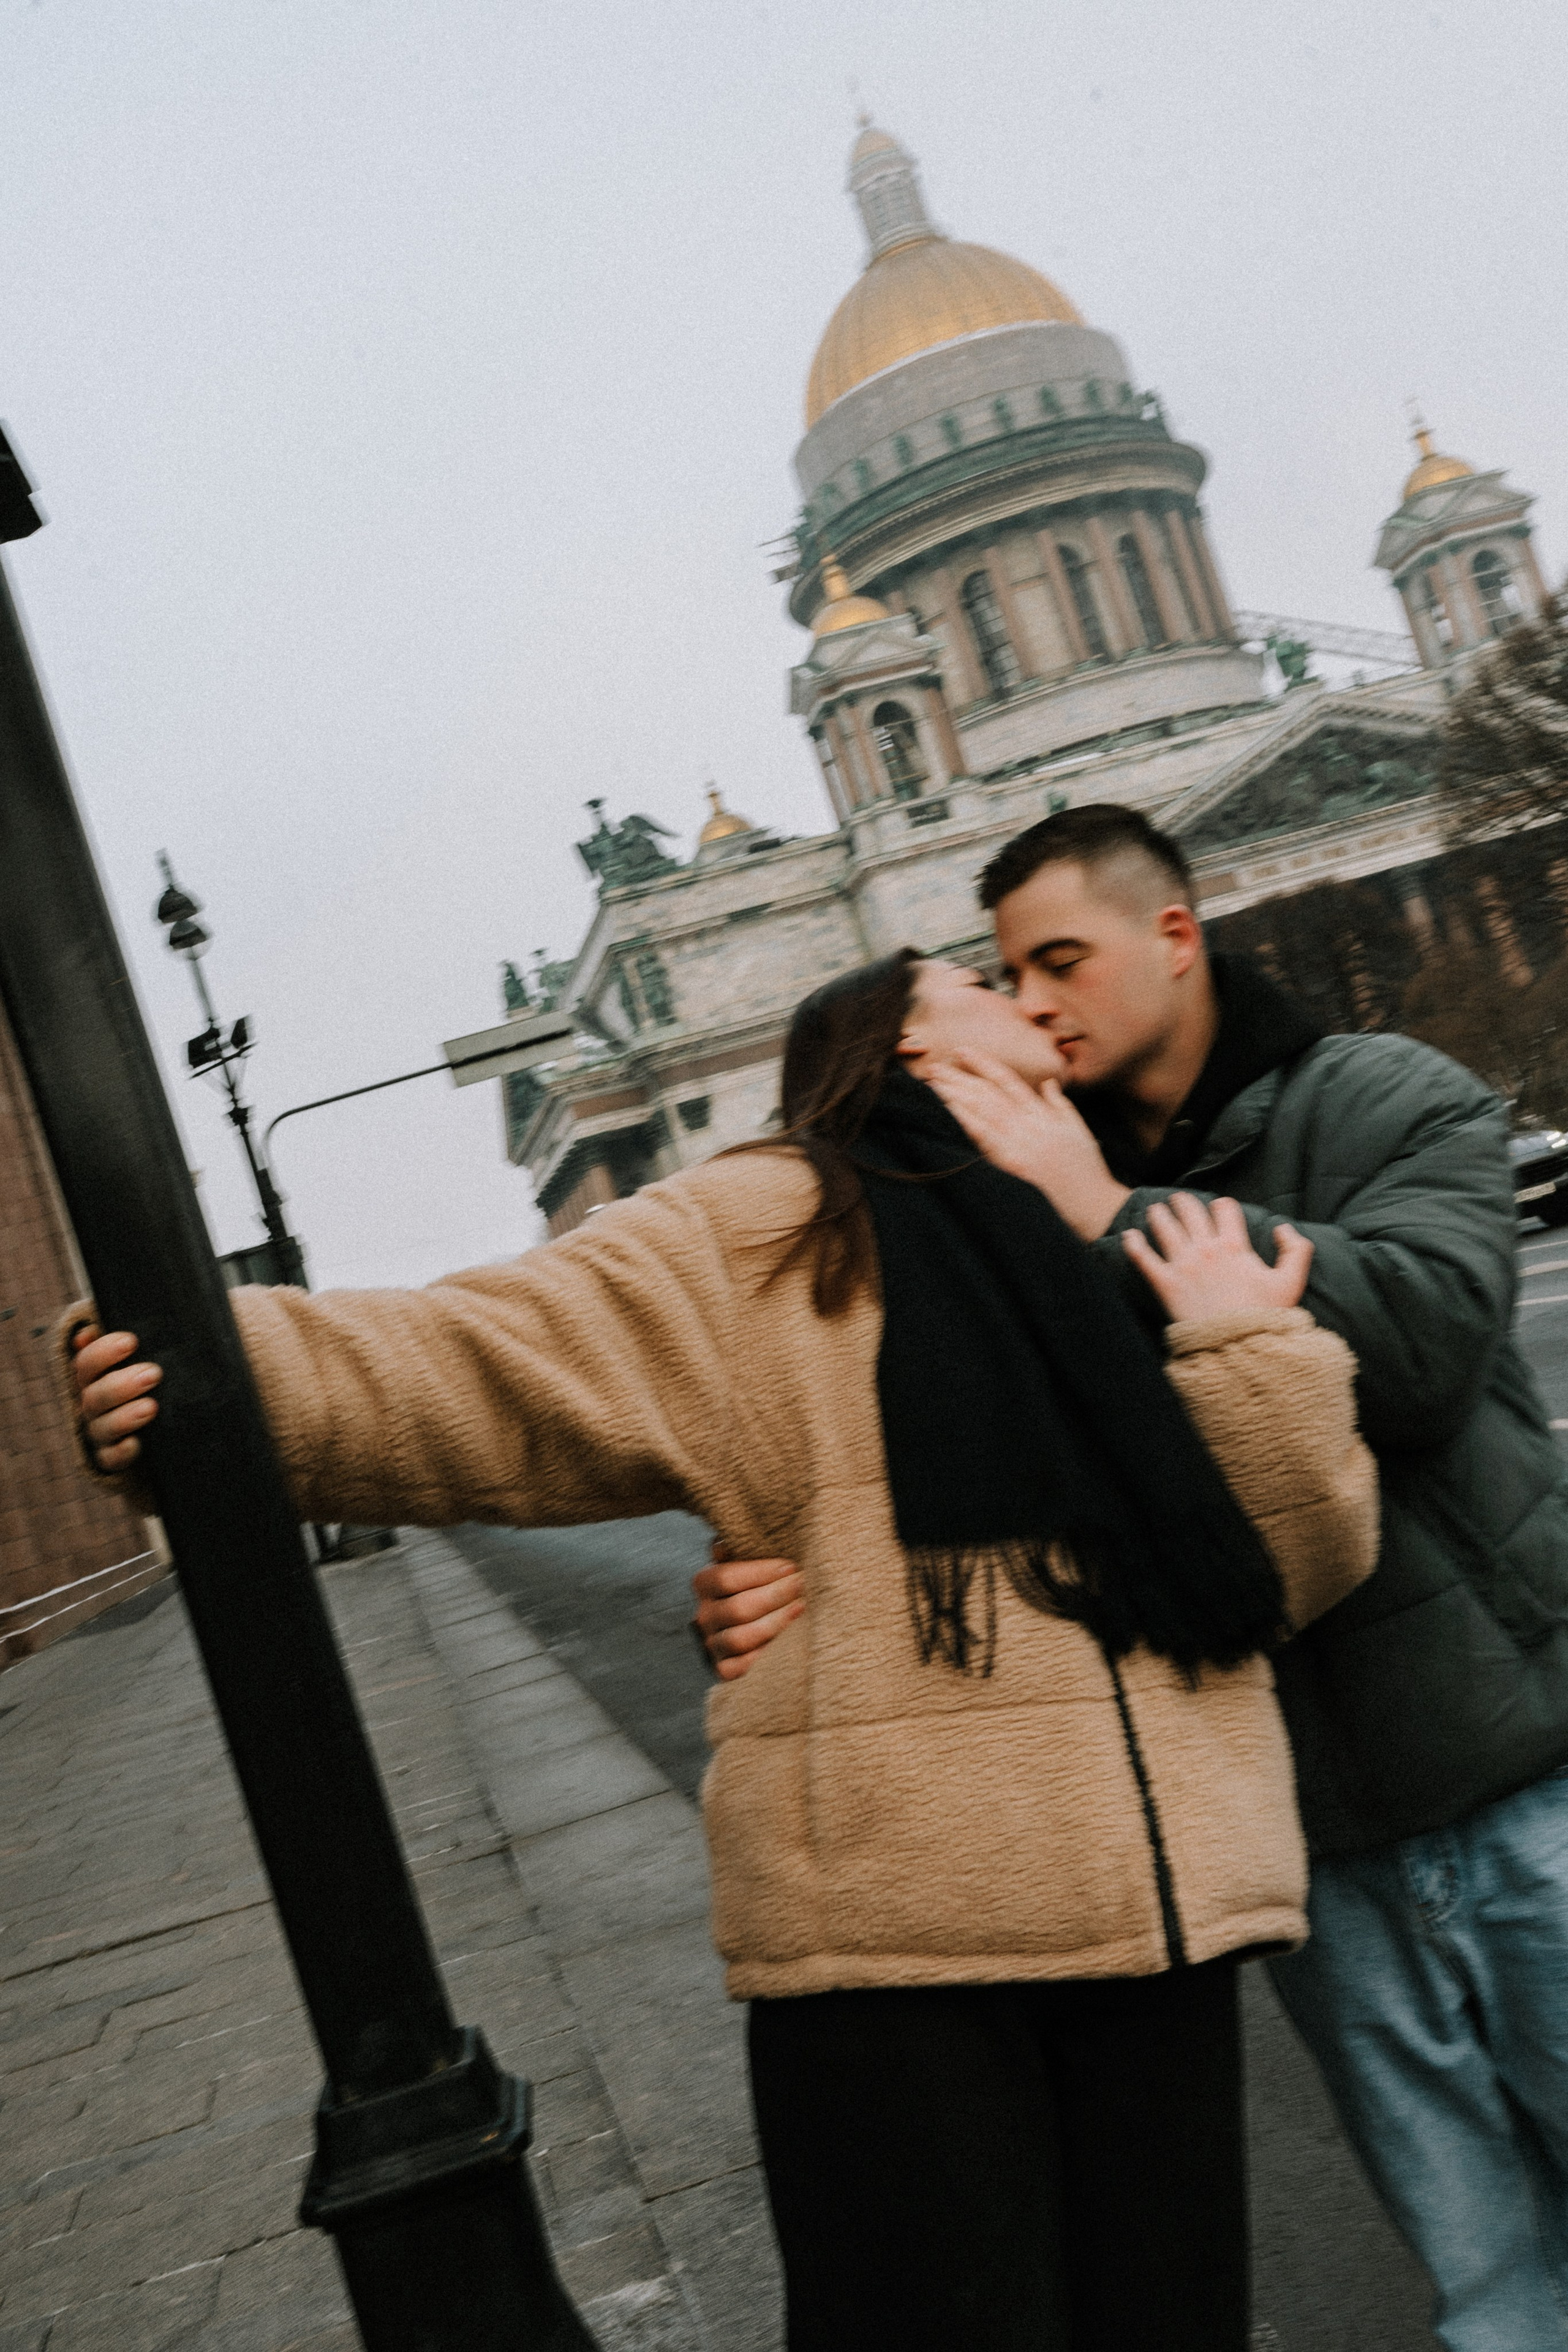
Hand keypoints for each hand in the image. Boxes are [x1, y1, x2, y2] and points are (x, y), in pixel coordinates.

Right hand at [72, 1323, 162, 1470]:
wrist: (157, 1428)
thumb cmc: (144, 1377)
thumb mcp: (135, 1358)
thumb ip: (122, 1341)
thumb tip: (91, 1329)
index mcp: (93, 1377)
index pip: (86, 1362)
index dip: (103, 1352)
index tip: (131, 1341)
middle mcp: (92, 1404)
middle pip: (94, 1395)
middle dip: (121, 1384)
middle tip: (154, 1373)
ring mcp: (100, 1432)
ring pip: (102, 1426)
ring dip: (124, 1416)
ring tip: (152, 1407)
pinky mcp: (112, 1457)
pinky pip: (110, 1459)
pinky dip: (122, 1451)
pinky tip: (136, 1443)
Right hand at [691, 1542, 802, 1681]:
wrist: (745, 1622)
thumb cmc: (752, 1582)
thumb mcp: (743, 1559)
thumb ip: (738, 1546)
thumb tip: (726, 1540)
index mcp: (703, 1583)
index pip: (725, 1577)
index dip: (759, 1572)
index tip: (790, 1567)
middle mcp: (703, 1615)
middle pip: (738, 1608)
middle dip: (775, 1596)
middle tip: (803, 1585)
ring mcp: (711, 1644)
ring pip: (741, 1638)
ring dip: (775, 1623)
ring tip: (801, 1607)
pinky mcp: (722, 1669)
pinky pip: (741, 1667)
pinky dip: (764, 1653)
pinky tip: (787, 1638)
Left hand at [923, 1050, 1131, 1239]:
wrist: (1092, 1202)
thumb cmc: (1086, 1170)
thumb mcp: (1078, 1130)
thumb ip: (1060, 1104)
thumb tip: (1048, 1084)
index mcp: (1042, 1113)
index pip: (1007, 1080)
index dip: (983, 1063)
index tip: (962, 1051)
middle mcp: (1028, 1123)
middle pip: (987, 1092)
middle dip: (959, 1077)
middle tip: (934, 1066)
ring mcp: (1019, 1141)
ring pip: (982, 1109)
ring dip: (955, 1094)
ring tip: (933, 1083)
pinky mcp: (1012, 1162)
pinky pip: (984, 1137)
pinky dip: (965, 1120)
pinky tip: (947, 1109)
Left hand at [1122, 1194, 1312, 1322]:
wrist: (1238, 1347)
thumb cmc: (1265, 1316)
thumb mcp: (1291, 1282)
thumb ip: (1296, 1250)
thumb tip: (1282, 1227)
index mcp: (1235, 1246)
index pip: (1224, 1210)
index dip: (1221, 1206)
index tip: (1218, 1208)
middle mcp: (1206, 1250)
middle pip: (1190, 1212)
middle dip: (1184, 1202)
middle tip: (1177, 1199)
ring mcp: (1183, 1265)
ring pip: (1165, 1228)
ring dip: (1159, 1215)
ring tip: (1154, 1209)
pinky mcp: (1165, 1284)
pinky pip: (1144, 1258)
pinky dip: (1134, 1244)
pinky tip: (1128, 1235)